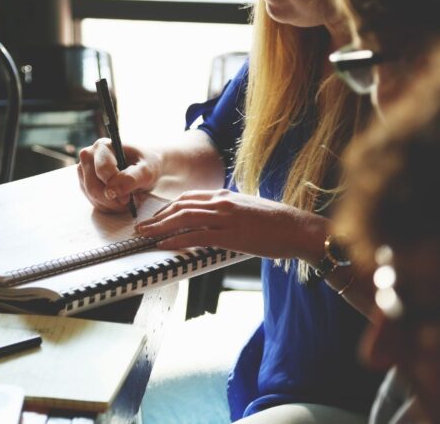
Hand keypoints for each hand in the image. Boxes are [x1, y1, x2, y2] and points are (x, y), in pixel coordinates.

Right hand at [78, 138, 161, 212]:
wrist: (145, 168)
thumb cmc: (147, 165)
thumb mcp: (147, 171)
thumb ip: (131, 179)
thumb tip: (111, 192)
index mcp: (103, 146)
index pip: (102, 170)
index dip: (116, 186)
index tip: (130, 196)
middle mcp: (89, 156)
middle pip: (93, 187)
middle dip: (114, 199)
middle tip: (131, 201)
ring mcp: (84, 172)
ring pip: (93, 197)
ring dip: (113, 204)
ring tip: (130, 199)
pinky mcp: (86, 185)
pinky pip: (95, 203)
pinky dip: (110, 207)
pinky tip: (122, 201)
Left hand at [135, 189, 329, 260]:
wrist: (296, 227)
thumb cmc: (276, 222)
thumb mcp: (249, 209)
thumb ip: (230, 211)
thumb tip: (216, 220)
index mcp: (226, 195)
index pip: (189, 198)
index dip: (168, 207)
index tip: (157, 217)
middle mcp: (222, 202)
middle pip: (181, 206)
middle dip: (158, 216)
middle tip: (142, 226)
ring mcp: (225, 217)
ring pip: (183, 218)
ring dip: (160, 227)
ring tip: (145, 235)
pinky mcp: (230, 234)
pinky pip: (196, 236)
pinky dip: (176, 239)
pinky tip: (164, 244)